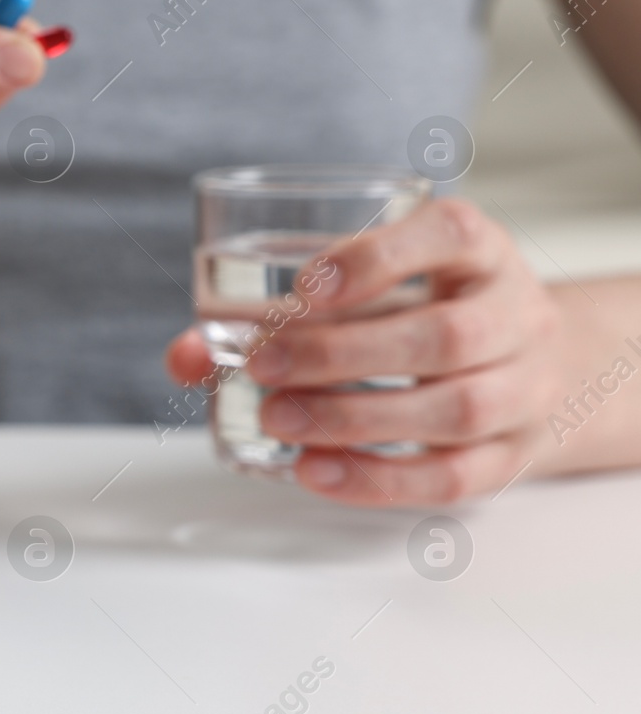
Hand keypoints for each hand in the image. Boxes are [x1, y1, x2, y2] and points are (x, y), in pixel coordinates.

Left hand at [166, 198, 570, 505]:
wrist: (523, 362)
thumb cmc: (421, 312)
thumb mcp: (371, 289)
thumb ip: (275, 314)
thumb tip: (186, 355)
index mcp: (478, 249)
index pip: (448, 233)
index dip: (376, 257)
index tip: (303, 286)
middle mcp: (515, 312)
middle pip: (446, 335)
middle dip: (342, 354)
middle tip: (262, 367)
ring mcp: (527, 386)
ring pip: (457, 408)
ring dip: (356, 419)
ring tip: (278, 421)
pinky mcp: (514, 454)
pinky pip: (456, 476)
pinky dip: (380, 479)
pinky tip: (314, 471)